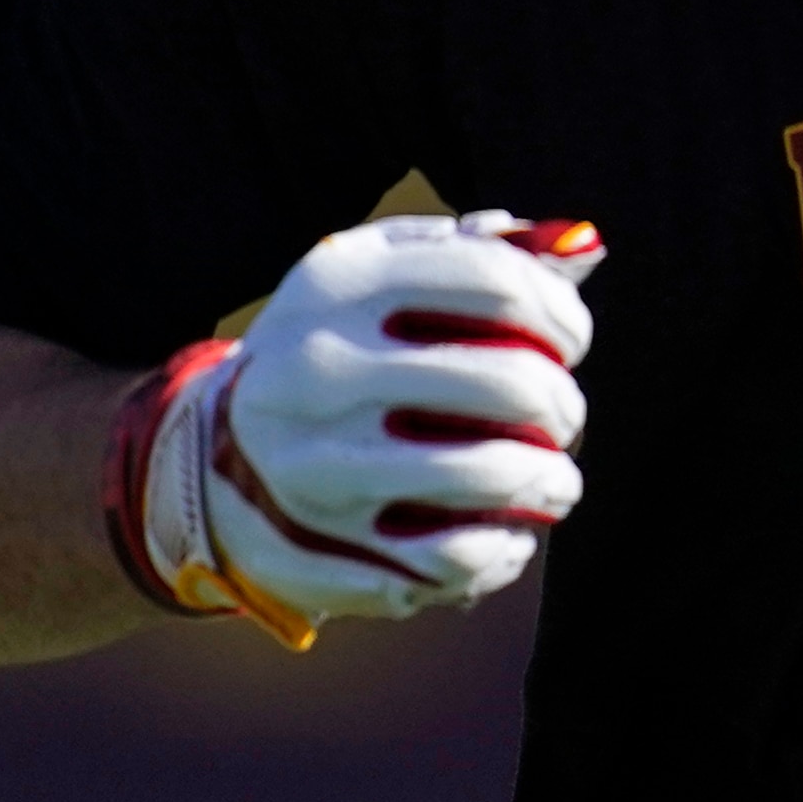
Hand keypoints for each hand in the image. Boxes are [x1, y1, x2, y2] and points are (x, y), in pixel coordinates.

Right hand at [116, 212, 600, 647]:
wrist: (218, 443)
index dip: (560, 314)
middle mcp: (320, 363)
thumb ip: (482, 254)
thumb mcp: (386, 278)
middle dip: (562, 403)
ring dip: (551, 479)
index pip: (495, 280)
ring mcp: (316, 455)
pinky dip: (502, 547)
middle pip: (510, 380)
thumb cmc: (342, 343)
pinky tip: (510, 531)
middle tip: (562, 413)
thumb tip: (584, 248)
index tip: (571, 340)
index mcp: (339, 279)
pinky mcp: (322, 538)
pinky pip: (454, 554)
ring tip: (556, 478)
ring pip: (490, 473)